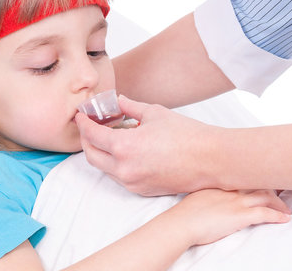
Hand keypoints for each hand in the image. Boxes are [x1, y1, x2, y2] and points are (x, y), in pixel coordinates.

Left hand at [76, 95, 215, 195]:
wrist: (210, 160)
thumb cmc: (186, 134)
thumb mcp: (155, 113)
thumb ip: (131, 107)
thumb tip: (119, 101)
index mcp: (124, 147)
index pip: (92, 135)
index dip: (83, 123)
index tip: (80, 115)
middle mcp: (124, 168)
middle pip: (91, 155)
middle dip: (86, 140)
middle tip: (89, 126)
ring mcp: (132, 182)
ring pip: (104, 168)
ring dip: (101, 152)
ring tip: (108, 136)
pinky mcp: (142, 190)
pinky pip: (119, 177)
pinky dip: (115, 163)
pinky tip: (124, 150)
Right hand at [169, 189, 291, 245]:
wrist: (181, 223)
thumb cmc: (185, 214)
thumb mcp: (198, 197)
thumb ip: (208, 195)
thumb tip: (210, 199)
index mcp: (221, 184)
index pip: (245, 177)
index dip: (258, 178)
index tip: (266, 180)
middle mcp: (231, 190)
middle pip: (259, 184)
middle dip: (274, 188)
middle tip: (283, 193)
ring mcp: (237, 202)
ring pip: (266, 197)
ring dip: (280, 204)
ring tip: (287, 209)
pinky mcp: (240, 216)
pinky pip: (265, 213)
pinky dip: (277, 216)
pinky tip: (284, 219)